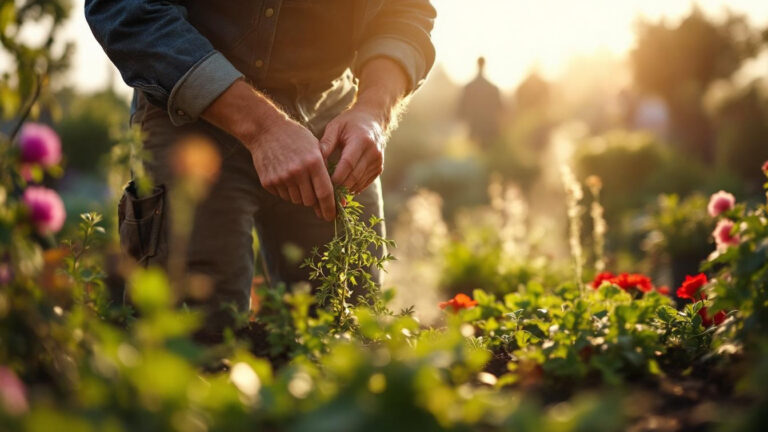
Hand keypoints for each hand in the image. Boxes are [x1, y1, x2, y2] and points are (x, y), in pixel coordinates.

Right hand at [201, 80, 334, 220]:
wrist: (266, 130)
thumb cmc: (296, 137)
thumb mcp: (315, 147)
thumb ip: (324, 170)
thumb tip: (331, 195)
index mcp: (313, 162)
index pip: (325, 193)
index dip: (330, 208)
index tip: (331, 217)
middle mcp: (298, 172)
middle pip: (310, 201)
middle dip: (313, 201)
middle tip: (312, 194)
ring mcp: (281, 178)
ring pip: (296, 200)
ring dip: (299, 195)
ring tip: (296, 178)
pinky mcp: (268, 182)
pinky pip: (283, 195)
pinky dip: (287, 190)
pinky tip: (285, 175)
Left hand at [319, 107, 384, 193]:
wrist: (373, 120)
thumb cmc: (350, 122)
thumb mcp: (336, 126)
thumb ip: (326, 142)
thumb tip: (315, 160)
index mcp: (361, 140)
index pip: (348, 163)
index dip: (336, 176)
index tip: (324, 183)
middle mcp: (373, 152)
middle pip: (355, 176)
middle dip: (339, 186)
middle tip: (324, 192)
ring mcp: (378, 161)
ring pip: (360, 182)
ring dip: (345, 189)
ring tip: (331, 192)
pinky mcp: (379, 168)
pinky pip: (365, 183)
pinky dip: (353, 188)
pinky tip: (342, 188)